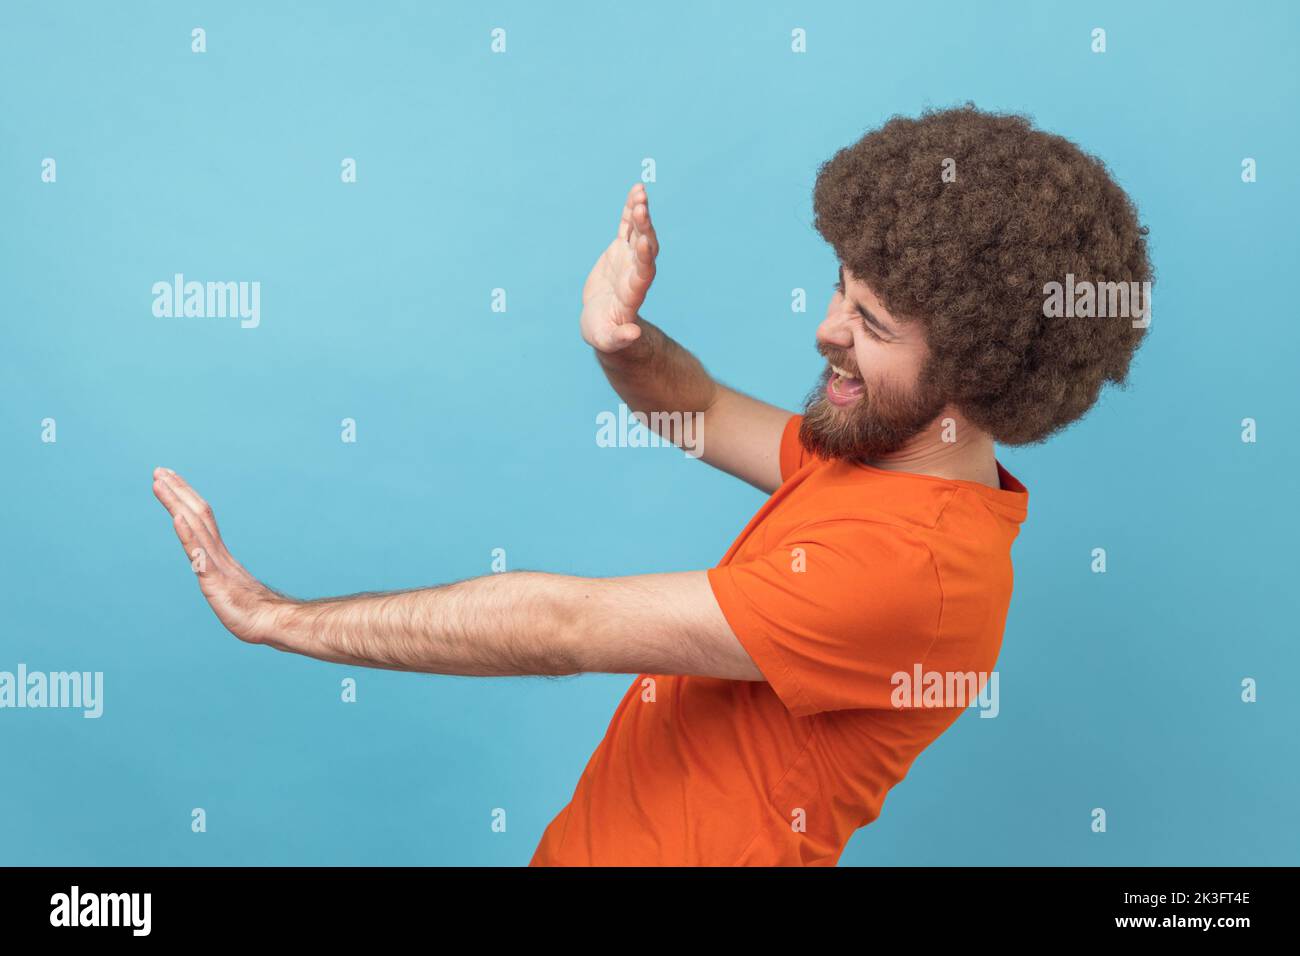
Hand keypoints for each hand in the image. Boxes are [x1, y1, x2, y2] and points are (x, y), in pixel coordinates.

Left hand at [152, 467, 288, 644]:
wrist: (272, 624)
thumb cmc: (255, 614)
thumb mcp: (233, 594)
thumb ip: (225, 583)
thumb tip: (220, 581)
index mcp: (220, 556)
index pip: (201, 519)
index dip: (185, 498)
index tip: (169, 480)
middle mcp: (218, 553)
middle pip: (197, 514)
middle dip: (177, 491)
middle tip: (158, 470)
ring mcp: (217, 565)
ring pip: (195, 526)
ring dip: (176, 502)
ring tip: (159, 482)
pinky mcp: (215, 580)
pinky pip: (200, 553)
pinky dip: (187, 533)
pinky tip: (176, 517)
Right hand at [580, 182, 658, 352]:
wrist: (605, 324)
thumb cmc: (606, 336)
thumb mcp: (609, 341)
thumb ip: (620, 338)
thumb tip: (632, 334)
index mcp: (633, 294)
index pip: (644, 274)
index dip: (645, 258)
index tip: (645, 243)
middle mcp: (636, 273)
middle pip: (644, 248)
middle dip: (644, 229)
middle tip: (642, 208)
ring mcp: (630, 260)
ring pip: (638, 233)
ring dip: (640, 214)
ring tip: (640, 193)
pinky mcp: (620, 251)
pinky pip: (628, 227)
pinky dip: (631, 211)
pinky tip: (636, 191)